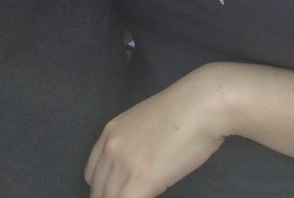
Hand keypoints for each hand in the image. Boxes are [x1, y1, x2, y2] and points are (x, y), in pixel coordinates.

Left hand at [85, 66, 227, 197]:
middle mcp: (111, 147)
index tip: (119, 194)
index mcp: (110, 132)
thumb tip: (137, 168)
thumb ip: (133, 146)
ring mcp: (125, 163)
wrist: (202, 104)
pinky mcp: (142, 179)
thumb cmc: (183, 112)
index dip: (104, 189)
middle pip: (98, 190)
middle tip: (132, 197)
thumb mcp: (145, 125)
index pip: (92, 174)